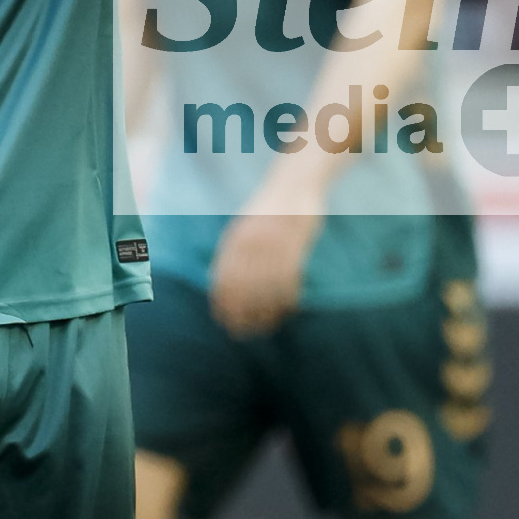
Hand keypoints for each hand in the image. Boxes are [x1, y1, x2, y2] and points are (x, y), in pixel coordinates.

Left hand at [207, 172, 325, 337]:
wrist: (293, 185)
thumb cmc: (267, 210)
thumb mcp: (244, 227)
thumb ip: (233, 253)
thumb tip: (221, 285)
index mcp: (236, 238)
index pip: (224, 278)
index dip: (223, 303)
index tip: (223, 320)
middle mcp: (253, 243)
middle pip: (244, 288)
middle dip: (241, 314)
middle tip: (242, 333)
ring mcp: (276, 245)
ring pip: (267, 289)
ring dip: (264, 313)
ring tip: (263, 328)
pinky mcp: (297, 247)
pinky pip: (289, 282)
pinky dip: (286, 301)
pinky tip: (286, 312)